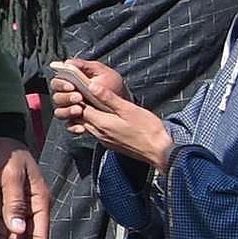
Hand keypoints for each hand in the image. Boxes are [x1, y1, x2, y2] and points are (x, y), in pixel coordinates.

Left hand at [51, 56, 174, 168]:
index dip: (78, 98)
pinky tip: (103, 117)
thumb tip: (92, 87)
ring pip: (87, 125)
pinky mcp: (110, 143)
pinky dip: (94, 123)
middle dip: (79, 106)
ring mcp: (104, 140)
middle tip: (84, 94)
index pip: (80, 108)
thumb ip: (109, 98)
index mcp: (101, 123)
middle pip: (80, 118)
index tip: (80, 88)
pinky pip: (95, 132)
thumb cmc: (147, 130)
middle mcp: (98, 133)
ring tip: (94, 104)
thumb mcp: (129, 109)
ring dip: (86, 115)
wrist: (159, 152)